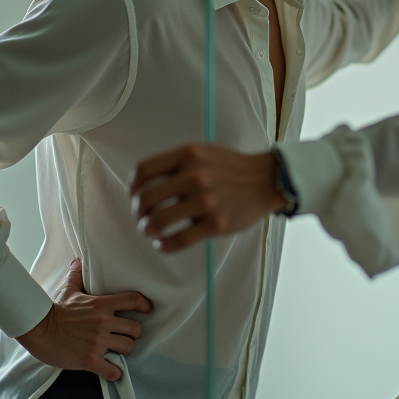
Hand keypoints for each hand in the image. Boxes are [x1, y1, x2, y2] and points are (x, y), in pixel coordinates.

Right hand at [15, 258, 151, 381]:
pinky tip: (113, 372)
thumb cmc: (54, 309)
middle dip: (134, 333)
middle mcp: (104, 323)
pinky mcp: (89, 359)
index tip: (147, 309)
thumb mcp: (68, 289)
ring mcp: (97, 342)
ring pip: (127, 347)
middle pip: (136, 328)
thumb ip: (77, 275)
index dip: (144, 305)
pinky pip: (111, 369)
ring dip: (124, 350)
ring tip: (117, 350)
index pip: (134, 300)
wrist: (37, 329)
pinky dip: (114, 372)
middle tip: (127, 334)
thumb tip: (78, 261)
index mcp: (102, 305)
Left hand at [130, 143, 286, 251]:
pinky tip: (163, 244)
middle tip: (142, 218)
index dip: (132, 187)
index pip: (143, 171)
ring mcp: (205, 201)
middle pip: (145, 199)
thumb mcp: (203, 152)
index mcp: (188, 155)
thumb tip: (144, 185)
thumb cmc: (232, 168)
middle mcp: (194, 176)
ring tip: (151, 232)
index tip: (133, 196)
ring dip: (147, 230)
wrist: (266, 180)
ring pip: (157, 222)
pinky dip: (164, 246)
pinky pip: (178, 240)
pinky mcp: (215, 223)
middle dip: (138, 212)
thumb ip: (176, 163)